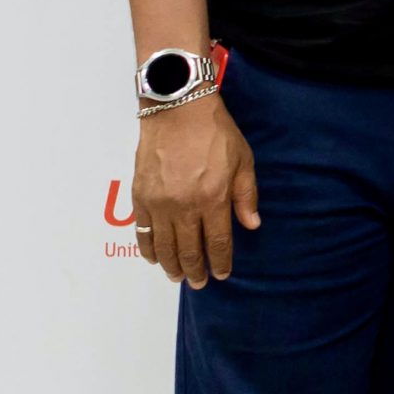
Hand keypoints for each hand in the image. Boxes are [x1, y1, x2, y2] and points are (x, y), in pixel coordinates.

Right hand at [133, 93, 259, 288]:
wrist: (178, 111)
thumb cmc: (216, 133)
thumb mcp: (243, 160)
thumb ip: (247, 196)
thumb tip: (252, 225)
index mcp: (214, 198)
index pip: (218, 241)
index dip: (220, 261)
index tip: (222, 274)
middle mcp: (185, 206)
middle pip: (189, 249)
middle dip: (196, 270)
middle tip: (199, 283)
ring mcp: (160, 203)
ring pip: (165, 246)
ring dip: (172, 265)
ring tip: (178, 277)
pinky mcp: (141, 196)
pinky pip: (143, 231)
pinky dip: (148, 248)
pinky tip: (154, 258)